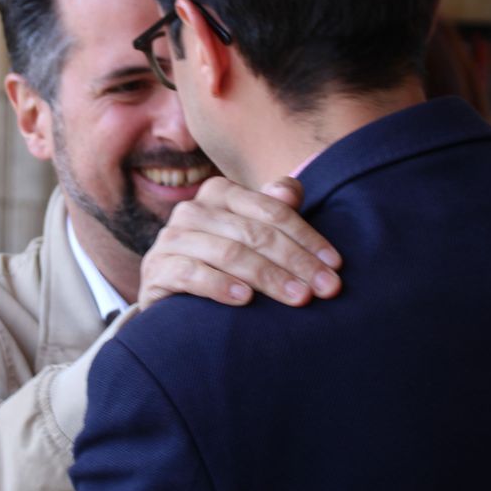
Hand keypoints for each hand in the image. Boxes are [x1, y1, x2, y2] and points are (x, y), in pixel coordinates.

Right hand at [138, 176, 341, 307]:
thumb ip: (273, 210)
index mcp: (220, 192)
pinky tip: (245, 300)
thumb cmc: (223, 263)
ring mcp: (171, 239)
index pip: (272, 211)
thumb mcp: (251, 234)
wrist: (173, 296)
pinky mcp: (156, 269)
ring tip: (298, 297)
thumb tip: (290, 191)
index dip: (307, 238)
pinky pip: (191, 274)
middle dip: (296, 262)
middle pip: (255, 233)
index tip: (334, 266)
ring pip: (228, 252)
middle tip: (325, 289)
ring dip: (268, 276)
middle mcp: (193, 210)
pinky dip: (221, 285)